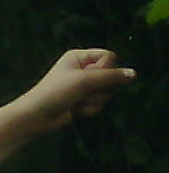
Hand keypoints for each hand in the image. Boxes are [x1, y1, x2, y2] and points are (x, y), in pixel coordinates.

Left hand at [14, 48, 135, 132]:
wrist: (37, 116)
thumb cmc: (55, 93)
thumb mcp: (84, 81)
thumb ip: (111, 77)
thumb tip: (133, 74)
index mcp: (79, 57)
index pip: (109, 56)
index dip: (105, 68)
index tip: (89, 77)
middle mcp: (83, 69)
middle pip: (112, 76)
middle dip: (99, 88)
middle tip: (80, 92)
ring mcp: (84, 86)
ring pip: (107, 93)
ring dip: (93, 101)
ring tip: (75, 102)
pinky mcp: (84, 100)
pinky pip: (100, 104)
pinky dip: (89, 110)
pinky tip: (75, 110)